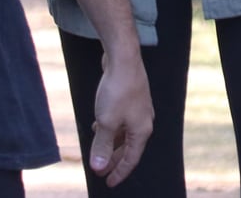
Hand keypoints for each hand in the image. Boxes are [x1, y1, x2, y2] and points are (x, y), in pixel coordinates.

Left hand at [88, 50, 152, 186]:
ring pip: (124, 133)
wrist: (123, 58)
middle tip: (101, 170)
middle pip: (128, 147)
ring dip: (110, 143)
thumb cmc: (117, 90)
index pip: (131, 159)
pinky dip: (111, 128)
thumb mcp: (106, 122)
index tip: (108, 182)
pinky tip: (98, 126)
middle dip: (113, 159)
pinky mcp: (131, 98)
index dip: (119, 172)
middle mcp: (143, 121)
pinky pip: (121, 120)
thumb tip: (98, 167)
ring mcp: (138, 108)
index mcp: (141, 130)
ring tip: (97, 150)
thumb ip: (102, 146)